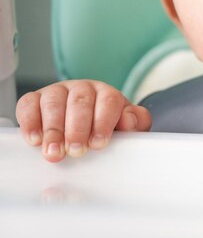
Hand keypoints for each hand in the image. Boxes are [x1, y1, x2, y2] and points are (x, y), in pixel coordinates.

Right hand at [16, 80, 150, 162]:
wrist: (82, 125)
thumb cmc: (105, 128)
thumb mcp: (125, 127)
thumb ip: (136, 122)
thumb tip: (129, 121)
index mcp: (106, 93)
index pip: (108, 101)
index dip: (103, 122)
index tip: (99, 144)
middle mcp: (82, 89)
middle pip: (80, 101)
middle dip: (77, 128)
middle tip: (76, 151)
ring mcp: (57, 92)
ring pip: (54, 102)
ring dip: (53, 129)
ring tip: (54, 152)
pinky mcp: (35, 99)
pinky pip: (29, 104)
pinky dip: (30, 121)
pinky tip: (34, 140)